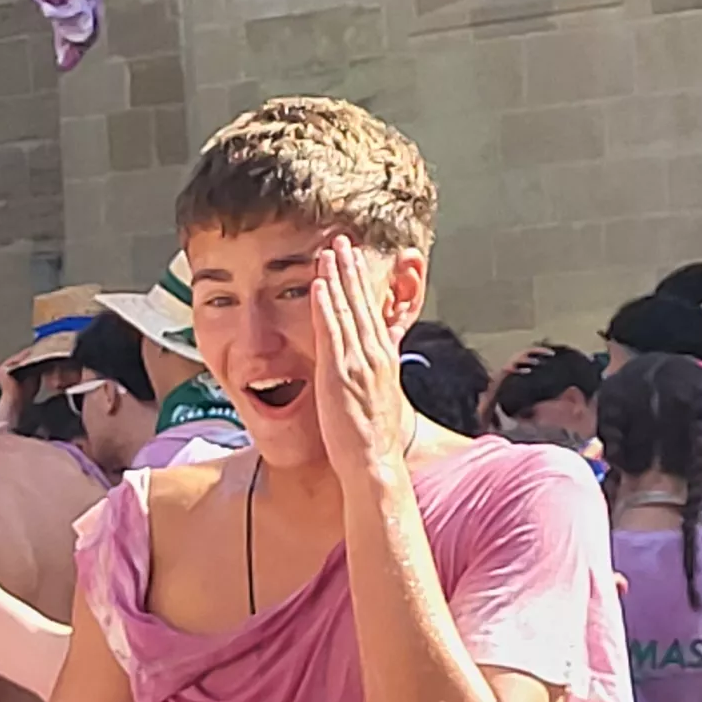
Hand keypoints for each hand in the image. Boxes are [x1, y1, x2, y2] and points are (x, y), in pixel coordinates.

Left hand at [307, 240, 413, 473]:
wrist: (374, 461)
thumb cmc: (371, 436)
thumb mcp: (375, 394)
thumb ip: (367, 372)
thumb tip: (357, 362)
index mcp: (383, 357)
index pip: (371, 310)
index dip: (361, 282)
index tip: (353, 259)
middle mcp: (374, 353)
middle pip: (361, 302)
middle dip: (350, 269)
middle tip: (342, 240)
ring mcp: (358, 362)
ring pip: (346, 310)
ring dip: (337, 278)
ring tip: (328, 250)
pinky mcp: (340, 373)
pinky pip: (331, 332)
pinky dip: (325, 306)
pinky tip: (318, 285)